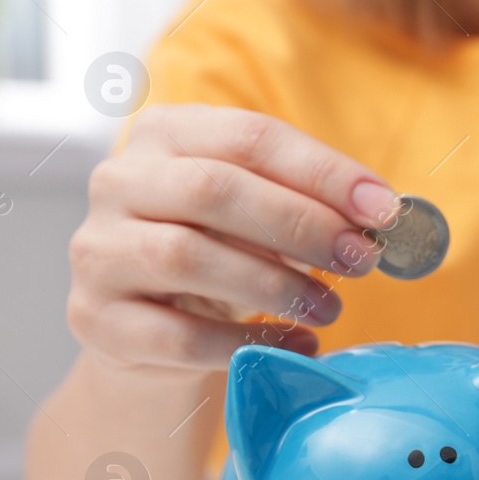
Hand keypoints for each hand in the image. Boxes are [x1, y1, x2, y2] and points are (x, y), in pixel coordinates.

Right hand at [68, 104, 397, 372]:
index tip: (383, 210)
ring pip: (187, 257)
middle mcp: (119, 181)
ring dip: (275, 286)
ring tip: (330, 308)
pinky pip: (176, 334)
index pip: (250, 136)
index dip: (323, 172)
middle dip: (302, 225)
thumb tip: (382, 217)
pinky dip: (245, 342)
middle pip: (215, 190)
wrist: (147, 334)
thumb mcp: (260, 217)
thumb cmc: (220, 255)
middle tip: (361, 261)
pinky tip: (293, 345)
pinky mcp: (96, 319)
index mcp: (166, 134)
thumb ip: (311, 206)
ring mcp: (98, 250)